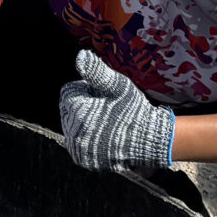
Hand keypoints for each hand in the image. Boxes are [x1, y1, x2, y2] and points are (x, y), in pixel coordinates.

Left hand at [57, 50, 175, 170]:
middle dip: (82, 106)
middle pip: (67, 110)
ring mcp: (77, 148)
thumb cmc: (133, 109)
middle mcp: (73, 132)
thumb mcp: (117, 86)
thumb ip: (96, 71)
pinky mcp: (82, 160)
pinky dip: (85, 138)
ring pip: (70, 126)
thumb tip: (80, 56)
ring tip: (105, 123)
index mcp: (78, 111)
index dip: (86, 91)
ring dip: (82, 122)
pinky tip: (102, 136)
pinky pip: (75, 143)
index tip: (103, 97)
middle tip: (106, 110)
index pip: (68, 92)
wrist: (148, 141)